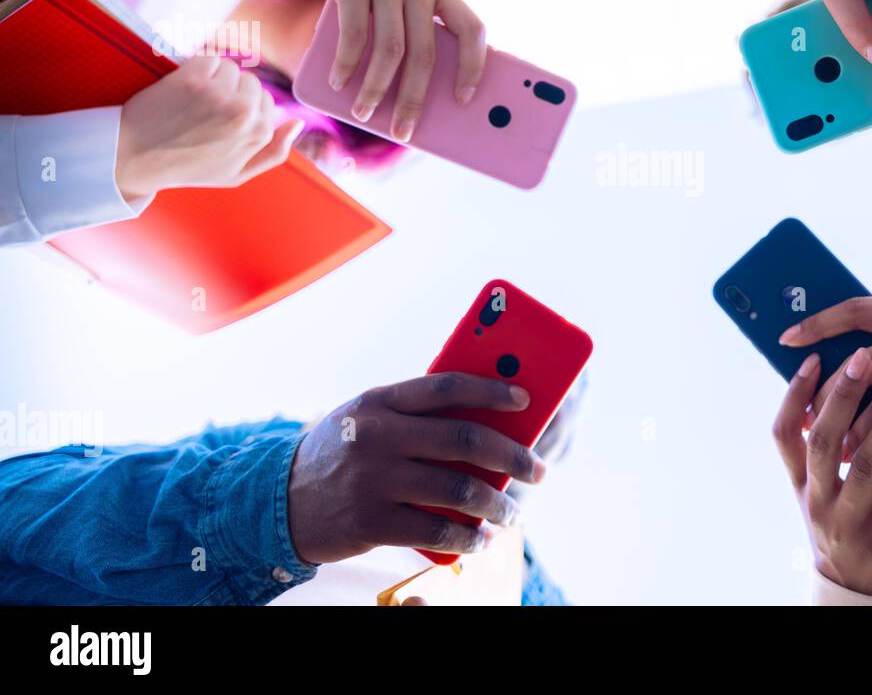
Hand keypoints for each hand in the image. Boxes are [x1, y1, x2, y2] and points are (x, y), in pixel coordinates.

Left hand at [114, 56, 300, 199]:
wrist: (134, 158)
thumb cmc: (186, 168)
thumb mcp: (236, 174)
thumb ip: (274, 153)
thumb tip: (298, 124)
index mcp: (258, 134)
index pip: (269, 104)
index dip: (244, 110)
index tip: (220, 122)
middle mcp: (243, 112)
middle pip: (252, 84)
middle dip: (232, 93)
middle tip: (204, 113)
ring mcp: (218, 94)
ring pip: (232, 69)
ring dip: (213, 79)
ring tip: (191, 102)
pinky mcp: (192, 79)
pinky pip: (210, 58)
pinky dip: (197, 67)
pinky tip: (182, 89)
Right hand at [271, 0, 486, 142]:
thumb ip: (405, 16)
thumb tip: (401, 80)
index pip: (474, 28)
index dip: (475, 66)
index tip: (465, 99)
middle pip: (428, 54)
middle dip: (416, 100)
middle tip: (406, 134)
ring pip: (393, 51)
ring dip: (378, 90)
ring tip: (367, 115)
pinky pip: (355, 33)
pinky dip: (349, 65)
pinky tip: (341, 83)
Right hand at [287, 372, 547, 564]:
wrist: (277, 501)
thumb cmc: (343, 452)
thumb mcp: (368, 418)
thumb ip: (416, 415)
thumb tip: (492, 422)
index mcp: (380, 401)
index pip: (447, 387)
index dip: (492, 390)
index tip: (525, 400)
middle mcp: (377, 435)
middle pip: (465, 440)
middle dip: (513, 456)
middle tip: (538, 470)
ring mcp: (374, 479)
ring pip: (458, 489)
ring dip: (497, 505)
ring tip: (512, 513)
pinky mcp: (371, 522)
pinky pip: (435, 530)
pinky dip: (467, 538)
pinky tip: (482, 539)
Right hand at [773, 349, 871, 597]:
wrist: (856, 589)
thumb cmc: (840, 522)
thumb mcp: (817, 489)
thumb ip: (818, 448)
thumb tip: (827, 385)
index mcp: (799, 484)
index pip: (784, 434)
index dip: (795, 396)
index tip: (814, 359)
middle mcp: (816, 502)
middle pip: (824, 443)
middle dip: (842, 397)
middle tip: (863, 358)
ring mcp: (848, 523)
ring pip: (867, 468)